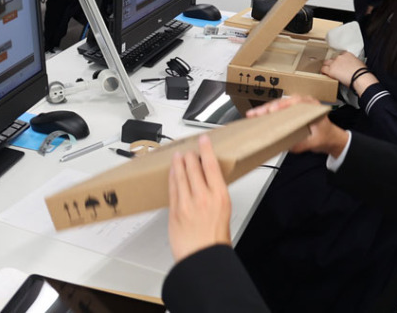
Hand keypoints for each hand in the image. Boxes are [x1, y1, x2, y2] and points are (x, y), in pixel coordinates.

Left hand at [168, 135, 231, 262]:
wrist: (203, 257)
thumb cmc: (215, 240)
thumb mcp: (224, 212)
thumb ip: (215, 195)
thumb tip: (209, 181)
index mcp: (220, 196)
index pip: (211, 164)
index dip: (206, 148)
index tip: (203, 140)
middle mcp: (203, 196)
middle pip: (194, 166)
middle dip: (190, 155)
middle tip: (190, 151)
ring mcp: (187, 202)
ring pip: (180, 173)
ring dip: (179, 162)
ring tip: (178, 156)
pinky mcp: (175, 209)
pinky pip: (172, 186)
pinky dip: (172, 176)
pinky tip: (172, 171)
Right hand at [246, 96, 348, 155]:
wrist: (332, 139)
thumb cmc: (326, 137)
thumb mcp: (315, 142)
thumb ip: (303, 144)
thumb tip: (289, 146)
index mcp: (311, 106)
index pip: (294, 103)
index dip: (280, 106)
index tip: (270, 111)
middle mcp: (304, 102)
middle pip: (282, 102)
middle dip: (267, 108)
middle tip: (254, 114)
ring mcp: (297, 106)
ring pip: (279, 105)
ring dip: (266, 109)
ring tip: (253, 114)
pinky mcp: (292, 111)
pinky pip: (279, 109)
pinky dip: (269, 113)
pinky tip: (259, 116)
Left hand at [321, 51, 377, 94]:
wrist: (360, 77)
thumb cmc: (362, 72)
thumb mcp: (358, 63)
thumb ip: (352, 62)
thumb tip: (351, 66)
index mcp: (347, 54)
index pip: (340, 55)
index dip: (339, 61)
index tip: (340, 65)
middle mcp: (339, 57)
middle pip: (332, 59)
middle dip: (332, 63)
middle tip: (334, 68)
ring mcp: (334, 63)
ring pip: (326, 63)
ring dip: (327, 67)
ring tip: (327, 71)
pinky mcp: (331, 70)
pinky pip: (323, 69)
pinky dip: (323, 72)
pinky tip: (324, 74)